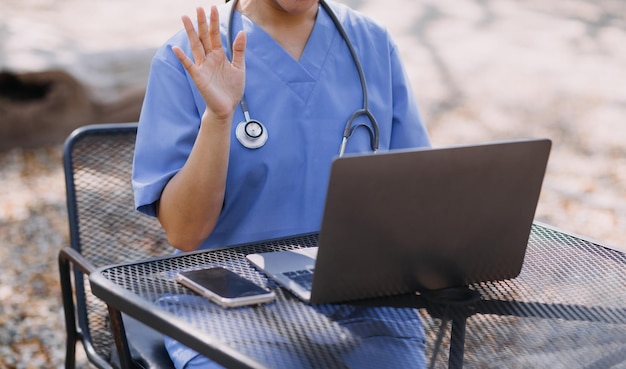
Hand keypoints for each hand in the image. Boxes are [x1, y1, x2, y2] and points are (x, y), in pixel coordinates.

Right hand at [172, 6, 246, 120]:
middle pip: (204, 37)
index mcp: (219, 55)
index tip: (213, 8)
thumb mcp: (239, 67)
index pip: (215, 35)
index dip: (214, 22)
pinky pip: (189, 66)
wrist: (227, 108)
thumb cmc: (232, 89)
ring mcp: (203, 67)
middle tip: (198, 7)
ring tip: (185, 18)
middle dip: (202, 22)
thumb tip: (241, 32)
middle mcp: (209, 58)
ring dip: (190, 32)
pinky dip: (182, 58)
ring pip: (195, 46)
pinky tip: (176, 49)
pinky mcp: (199, 78)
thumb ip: (239, 50)